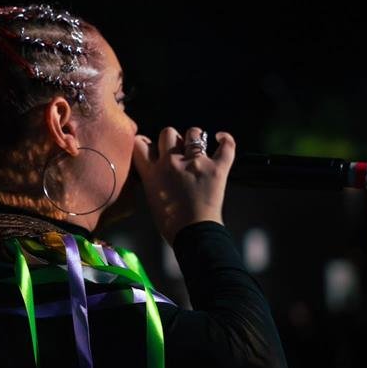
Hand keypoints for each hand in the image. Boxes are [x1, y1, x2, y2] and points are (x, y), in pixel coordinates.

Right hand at [132, 126, 235, 245]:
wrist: (192, 235)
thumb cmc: (171, 223)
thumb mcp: (151, 196)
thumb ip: (151, 177)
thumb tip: (155, 165)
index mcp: (153, 172)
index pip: (140, 143)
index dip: (145, 142)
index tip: (150, 147)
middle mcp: (172, 162)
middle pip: (168, 132)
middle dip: (172, 139)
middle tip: (177, 151)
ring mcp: (196, 163)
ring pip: (194, 133)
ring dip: (194, 138)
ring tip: (197, 148)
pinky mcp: (217, 168)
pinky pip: (225, 146)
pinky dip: (225, 140)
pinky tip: (221, 138)